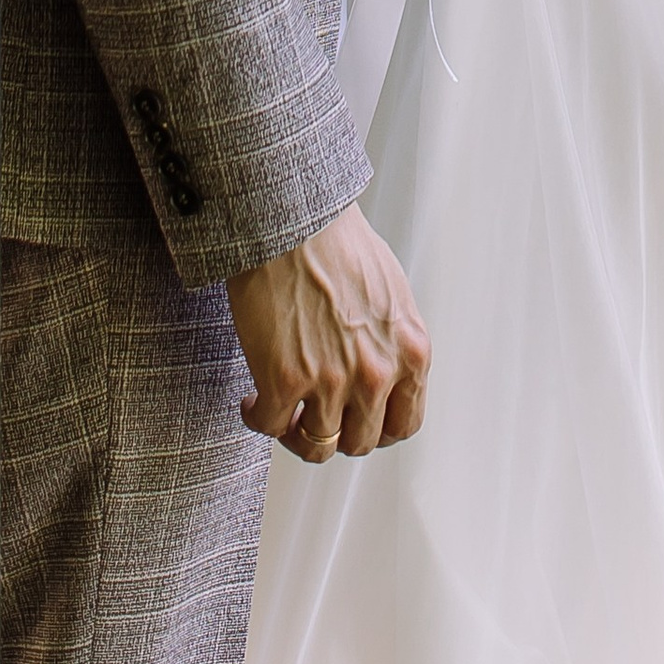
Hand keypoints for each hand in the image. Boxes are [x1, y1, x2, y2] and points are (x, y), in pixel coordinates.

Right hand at [228, 202, 429, 460]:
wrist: (292, 217)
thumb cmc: (338, 243)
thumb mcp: (392, 296)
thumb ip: (394, 344)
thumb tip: (387, 375)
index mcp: (411, 352)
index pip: (404, 424)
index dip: (376, 428)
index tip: (356, 420)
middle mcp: (376, 374)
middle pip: (360, 442)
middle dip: (336, 431)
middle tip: (314, 415)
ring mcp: (330, 382)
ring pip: (317, 446)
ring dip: (295, 433)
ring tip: (283, 412)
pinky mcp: (283, 381)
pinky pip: (270, 427)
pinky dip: (258, 418)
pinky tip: (253, 400)